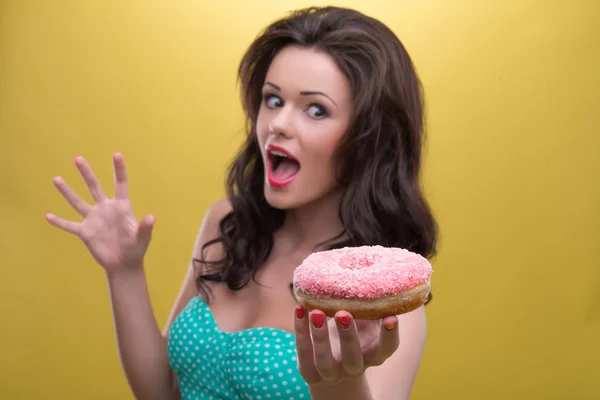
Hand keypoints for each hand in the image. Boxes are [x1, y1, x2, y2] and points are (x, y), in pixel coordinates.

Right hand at [46, 153, 154, 272]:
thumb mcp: (142, 239)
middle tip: (78, 158)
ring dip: (67, 191)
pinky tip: (48, 216)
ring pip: (78, 202)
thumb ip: (145, 228)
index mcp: (121, 207)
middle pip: (94, 187)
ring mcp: (94, 219)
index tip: (117, 154)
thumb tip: (151, 217)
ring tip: (56, 178)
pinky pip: (69, 225)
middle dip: (86, 173)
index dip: (119, 169)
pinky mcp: (85, 232)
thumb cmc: (136, 250)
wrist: (123, 264)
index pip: (120, 184)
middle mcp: (105, 209)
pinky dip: (59, 222)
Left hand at [294, 307, 399, 384]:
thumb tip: (377, 276)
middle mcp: (354, 366)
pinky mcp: (310, 372)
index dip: (390, 336)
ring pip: (325, 362)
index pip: (387, 349)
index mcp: (374, 354)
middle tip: (343, 313)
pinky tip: (299, 309)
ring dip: (320, 337)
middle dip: (348, 336)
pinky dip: (301, 332)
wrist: (332, 360)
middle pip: (353, 359)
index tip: (391, 317)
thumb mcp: (366, 319)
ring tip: (316, 312)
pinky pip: (304, 355)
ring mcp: (332, 373)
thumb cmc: (355, 329)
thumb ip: (372, 304)